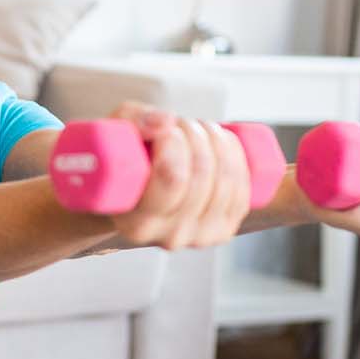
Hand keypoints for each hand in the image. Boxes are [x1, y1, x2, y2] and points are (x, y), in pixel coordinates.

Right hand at [103, 102, 250, 250]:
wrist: (140, 191)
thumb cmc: (125, 161)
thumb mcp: (117, 133)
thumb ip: (133, 122)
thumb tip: (166, 123)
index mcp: (137, 224)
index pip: (172, 179)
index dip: (175, 143)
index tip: (165, 129)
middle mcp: (170, 236)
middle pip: (201, 175)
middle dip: (194, 135)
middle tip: (179, 124)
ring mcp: (202, 236)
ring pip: (225, 178)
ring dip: (215, 140)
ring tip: (196, 130)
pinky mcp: (226, 228)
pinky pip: (242, 187)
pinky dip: (234, 155)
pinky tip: (218, 141)